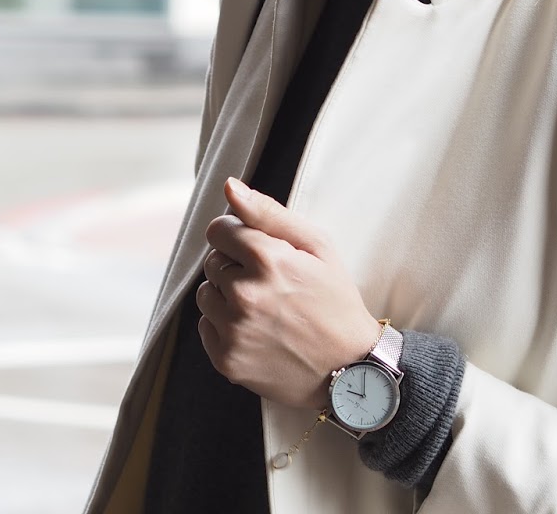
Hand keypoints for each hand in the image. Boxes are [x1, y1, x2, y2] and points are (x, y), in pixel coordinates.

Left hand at [196, 177, 381, 410]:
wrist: (351, 369)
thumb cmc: (335, 300)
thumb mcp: (318, 247)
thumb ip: (269, 213)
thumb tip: (229, 186)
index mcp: (267, 258)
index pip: (219, 230)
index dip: (239, 238)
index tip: (259, 253)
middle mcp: (245, 294)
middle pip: (213, 262)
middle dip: (235, 267)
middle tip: (271, 285)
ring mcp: (235, 330)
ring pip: (206, 295)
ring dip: (227, 297)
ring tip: (264, 309)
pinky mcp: (227, 360)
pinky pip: (206, 327)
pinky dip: (225, 326)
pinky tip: (257, 331)